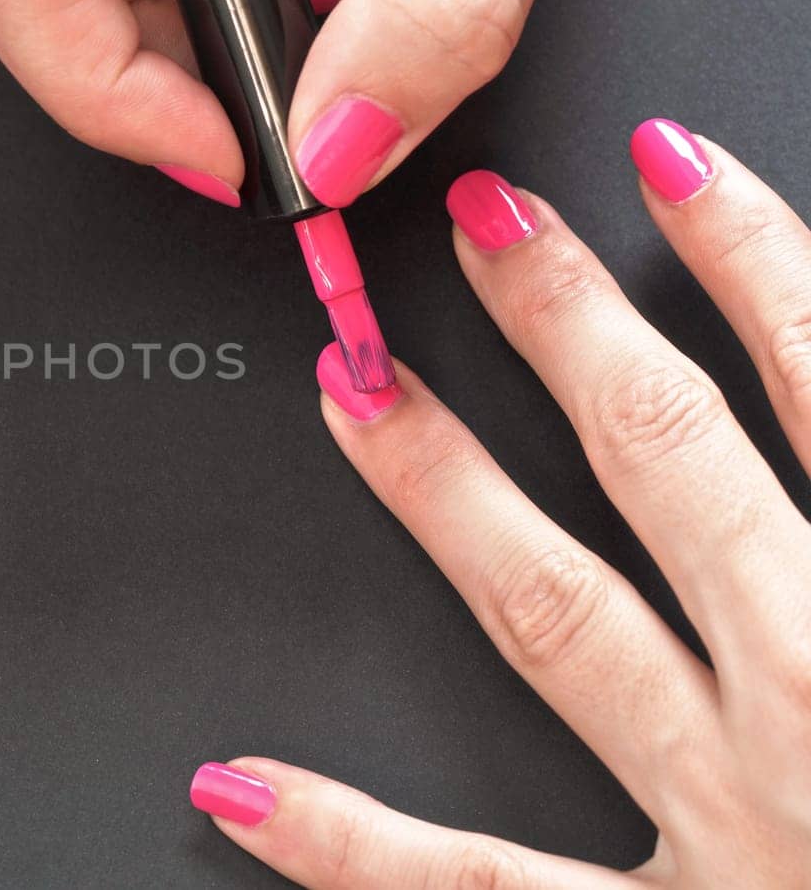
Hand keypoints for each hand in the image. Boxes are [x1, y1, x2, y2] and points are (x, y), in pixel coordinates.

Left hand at [190, 120, 810, 886]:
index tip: (677, 170)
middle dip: (574, 331)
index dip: (761, 264)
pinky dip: (351, 842)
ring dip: (447, 492)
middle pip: (674, 469)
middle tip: (480, 224)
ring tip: (347, 393)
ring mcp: (733, 838)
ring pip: (558, 621)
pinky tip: (235, 785)